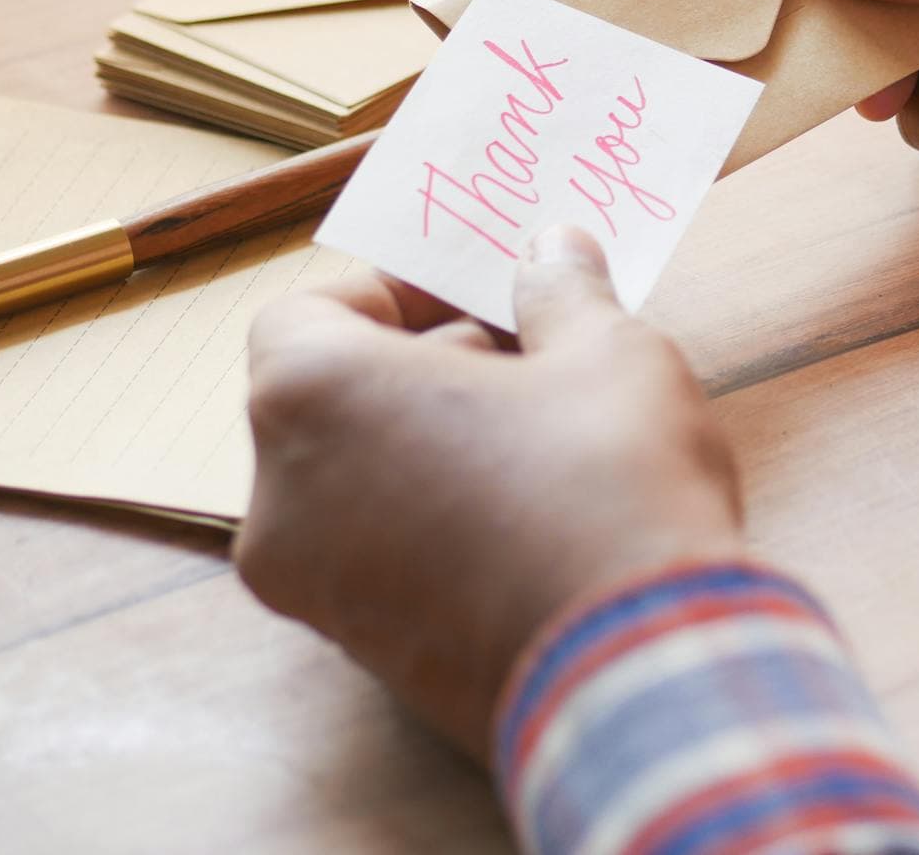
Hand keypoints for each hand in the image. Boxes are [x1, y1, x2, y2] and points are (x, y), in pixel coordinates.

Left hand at [234, 226, 741, 761]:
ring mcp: (316, 591)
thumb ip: (562, 292)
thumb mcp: (606, 353)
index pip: (306, 313)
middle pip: (328, 401)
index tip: (477, 293)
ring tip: (544, 436)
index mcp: (311, 399)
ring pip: (355, 485)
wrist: (637, 669)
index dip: (395, 291)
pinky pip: (384, 559)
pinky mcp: (369, 657)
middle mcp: (281, 499)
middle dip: (425, 367)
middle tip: (528, 356)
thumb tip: (554, 250)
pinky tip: (538, 515)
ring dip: (433, 446)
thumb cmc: (607, 484)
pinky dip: (437, 523)